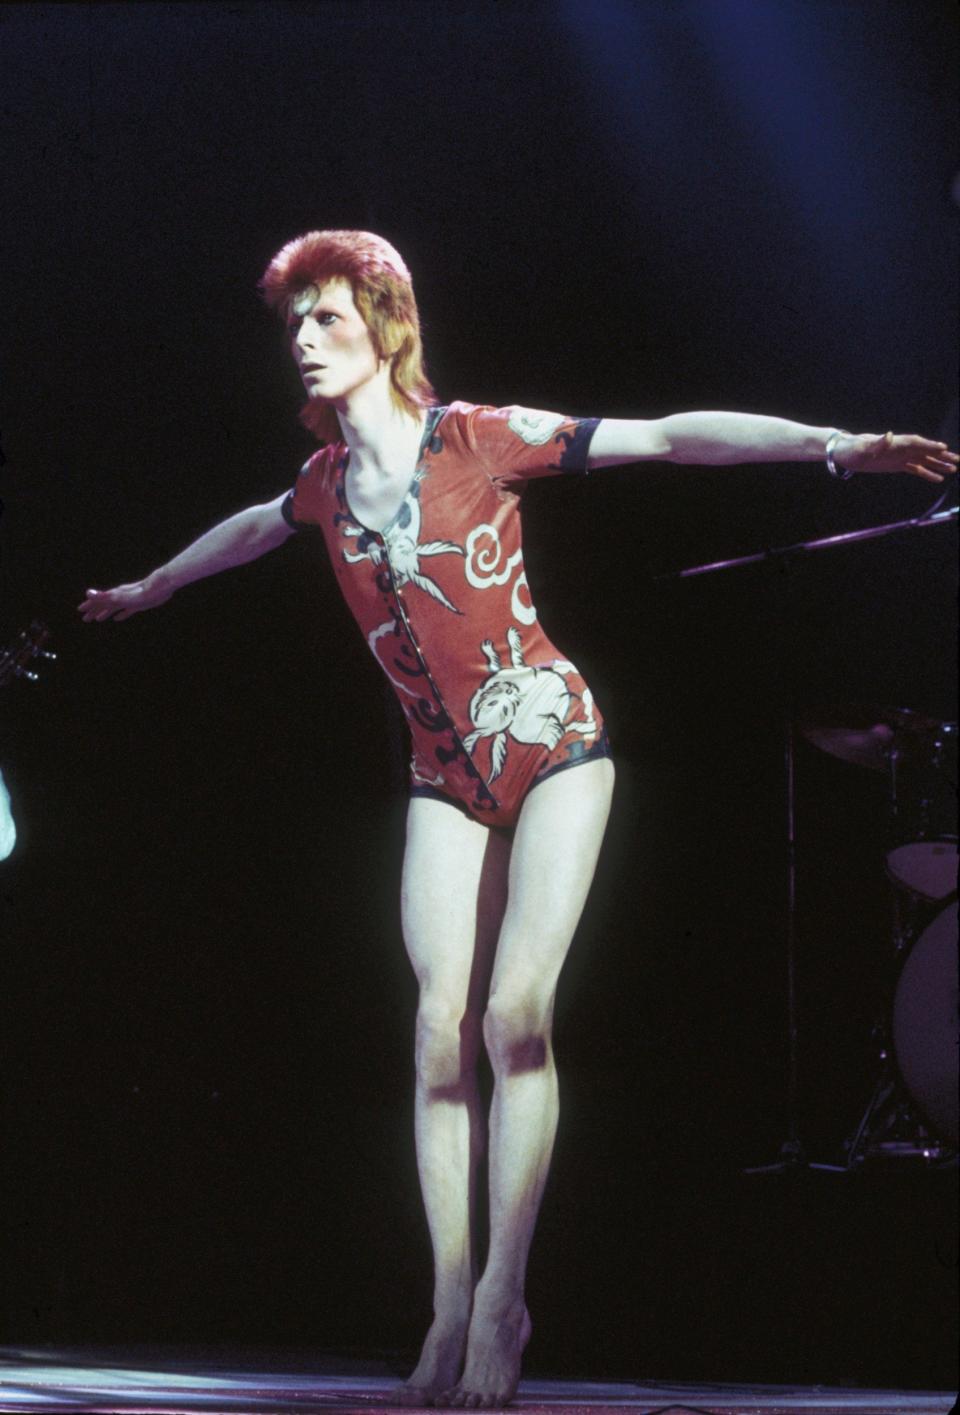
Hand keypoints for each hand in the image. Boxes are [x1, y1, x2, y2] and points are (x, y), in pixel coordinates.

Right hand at [78, 572, 172, 622]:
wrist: (159, 587)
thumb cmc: (140, 593)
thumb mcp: (119, 597)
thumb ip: (103, 596)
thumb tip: (88, 593)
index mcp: (114, 595)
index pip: (97, 600)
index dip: (89, 606)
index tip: (80, 611)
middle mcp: (119, 596)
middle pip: (104, 605)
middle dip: (94, 611)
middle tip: (85, 619)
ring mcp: (129, 600)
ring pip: (113, 608)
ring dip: (105, 613)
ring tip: (99, 619)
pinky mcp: (138, 604)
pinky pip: (126, 611)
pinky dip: (120, 614)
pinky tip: (118, 618)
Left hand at [835, 431, 958, 482]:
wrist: (846, 452)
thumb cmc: (853, 449)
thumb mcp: (863, 447)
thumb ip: (877, 443)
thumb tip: (888, 435)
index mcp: (895, 442)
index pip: (916, 442)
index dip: (929, 445)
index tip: (943, 448)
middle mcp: (901, 448)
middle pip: (925, 451)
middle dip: (941, 455)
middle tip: (957, 459)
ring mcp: (900, 457)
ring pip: (924, 460)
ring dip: (939, 464)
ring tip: (954, 469)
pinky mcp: (897, 465)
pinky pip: (915, 469)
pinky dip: (927, 473)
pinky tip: (938, 478)